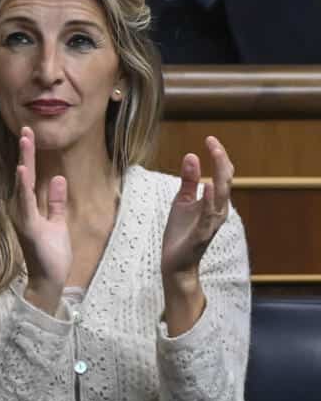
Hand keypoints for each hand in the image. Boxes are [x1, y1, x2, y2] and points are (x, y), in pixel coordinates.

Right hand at [11, 127, 71, 310]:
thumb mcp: (58, 223)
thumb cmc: (52, 254)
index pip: (30, 176)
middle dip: (25, 151)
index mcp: (30, 207)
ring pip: (24, 183)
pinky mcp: (29, 225)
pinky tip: (23, 170)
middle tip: (26, 128)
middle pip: (24, 174)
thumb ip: (57, 202)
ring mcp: (23, 216)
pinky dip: (23, 186)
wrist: (48, 279)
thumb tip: (60, 179)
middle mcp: (22, 208)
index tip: (29, 134)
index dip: (30, 155)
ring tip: (25, 141)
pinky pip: (26, 202)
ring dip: (24, 161)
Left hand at [160, 136, 233, 284]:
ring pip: (221, 196)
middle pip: (226, 182)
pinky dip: (208, 200)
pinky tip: (207, 186)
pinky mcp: (200, 234)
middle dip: (221, 161)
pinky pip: (207, 215)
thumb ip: (189, 180)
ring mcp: (211, 223)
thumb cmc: (181, 231)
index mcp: (215, 202)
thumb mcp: (182, 201)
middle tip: (213, 142)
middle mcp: (218, 211)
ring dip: (219, 176)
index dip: (218, 156)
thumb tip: (191, 155)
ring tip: (216, 155)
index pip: (223, 175)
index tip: (209, 138)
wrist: (175, 262)